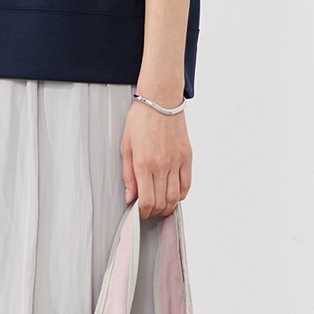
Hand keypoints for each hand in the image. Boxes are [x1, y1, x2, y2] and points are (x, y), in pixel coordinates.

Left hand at [121, 96, 190, 218]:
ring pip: (176, 197)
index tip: (140, 213)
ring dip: (168, 207)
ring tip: (161, 207)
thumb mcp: (125, 147)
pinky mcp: (187, 157)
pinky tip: (174, 195)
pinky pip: (187, 184)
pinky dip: (181, 195)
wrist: (161, 100)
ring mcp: (177, 162)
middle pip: (162, 202)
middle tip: (149, 212)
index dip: (143, 213)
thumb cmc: (140, 120)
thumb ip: (128, 175)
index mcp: (144, 164)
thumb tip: (130, 197)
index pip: (147, 201)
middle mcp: (162, 165)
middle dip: (155, 212)